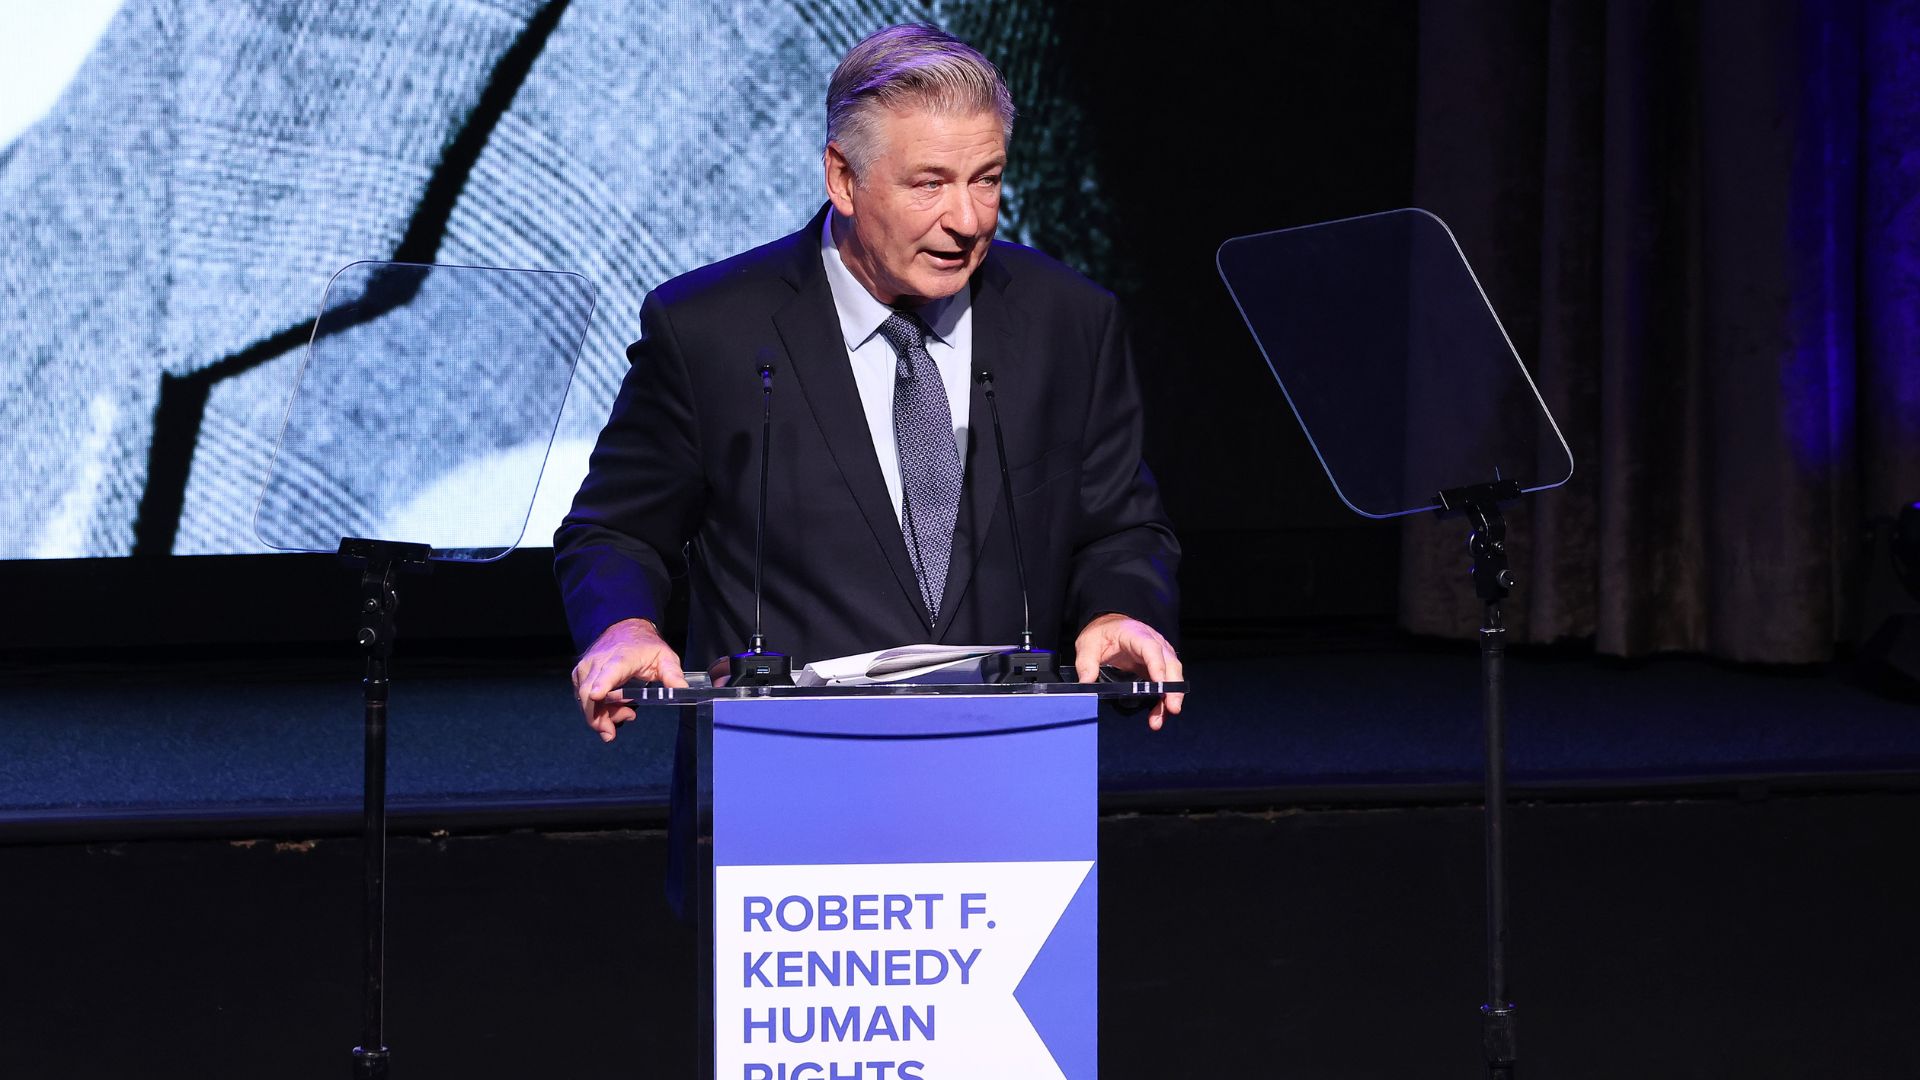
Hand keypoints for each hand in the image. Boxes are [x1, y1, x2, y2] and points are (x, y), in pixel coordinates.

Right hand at [571, 618, 687, 741]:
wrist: (625, 629)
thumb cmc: (645, 646)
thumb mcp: (665, 658)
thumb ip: (673, 676)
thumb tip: (683, 691)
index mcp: (623, 657)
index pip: (611, 671)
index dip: (603, 684)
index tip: (598, 696)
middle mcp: (599, 661)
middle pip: (590, 693)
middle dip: (598, 718)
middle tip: (612, 732)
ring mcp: (586, 668)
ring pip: (583, 699)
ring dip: (600, 716)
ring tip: (626, 714)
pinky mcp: (579, 675)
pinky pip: (581, 699)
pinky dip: (595, 710)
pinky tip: (613, 709)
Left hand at [1072, 613, 1184, 730]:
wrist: (1109, 627)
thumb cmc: (1102, 633)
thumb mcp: (1087, 645)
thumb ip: (1086, 664)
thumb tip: (1086, 683)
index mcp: (1135, 634)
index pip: (1151, 648)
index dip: (1157, 666)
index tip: (1159, 684)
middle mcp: (1153, 643)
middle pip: (1171, 664)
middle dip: (1173, 687)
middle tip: (1171, 708)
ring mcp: (1159, 655)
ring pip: (1173, 676)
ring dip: (1170, 698)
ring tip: (1158, 720)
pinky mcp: (1158, 667)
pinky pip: (1167, 683)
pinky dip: (1164, 700)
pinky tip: (1158, 714)